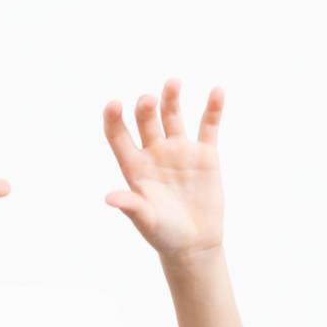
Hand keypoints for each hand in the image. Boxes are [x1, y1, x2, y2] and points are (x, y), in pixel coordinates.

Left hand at [103, 80, 224, 258]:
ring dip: (172, 97)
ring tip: (173, 83)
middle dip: (146, 107)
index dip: (113, 119)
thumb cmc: (164, 235)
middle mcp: (155, 153)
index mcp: (135, 167)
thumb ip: (131, 206)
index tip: (114, 104)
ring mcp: (180, 150)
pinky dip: (213, 108)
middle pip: (146, 120)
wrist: (195, 244)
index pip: (118, 136)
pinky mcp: (205, 154)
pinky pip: (208, 125)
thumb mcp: (146, 221)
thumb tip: (109, 199)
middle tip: (148, 101)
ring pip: (173, 115)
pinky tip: (217, 91)